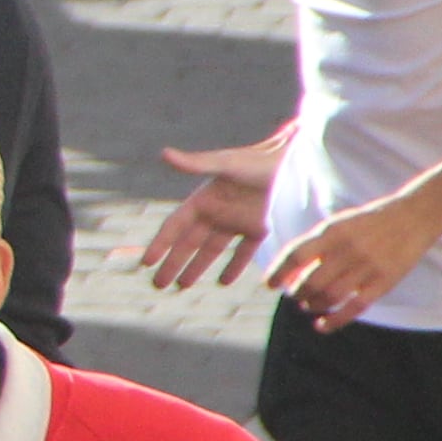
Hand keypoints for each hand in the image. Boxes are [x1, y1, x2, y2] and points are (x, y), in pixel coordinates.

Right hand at [143, 141, 281, 287]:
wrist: (295, 162)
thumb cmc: (259, 160)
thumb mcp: (227, 164)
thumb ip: (196, 164)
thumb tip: (164, 154)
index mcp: (203, 199)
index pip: (175, 226)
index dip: (160, 244)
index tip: (146, 262)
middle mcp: (216, 213)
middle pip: (189, 243)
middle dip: (173, 263)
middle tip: (158, 284)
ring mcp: (237, 222)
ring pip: (211, 250)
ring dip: (197, 268)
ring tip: (182, 286)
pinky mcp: (259, 228)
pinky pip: (243, 252)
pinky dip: (234, 267)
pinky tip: (224, 282)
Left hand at [276, 196, 441, 326]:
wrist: (414, 217)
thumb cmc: (369, 222)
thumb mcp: (338, 224)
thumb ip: (316, 245)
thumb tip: (289, 272)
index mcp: (332, 232)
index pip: (295, 255)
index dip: (278, 272)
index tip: (269, 284)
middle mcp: (347, 250)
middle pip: (311, 281)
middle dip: (297, 293)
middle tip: (294, 296)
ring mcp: (367, 267)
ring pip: (329, 297)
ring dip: (313, 305)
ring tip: (307, 305)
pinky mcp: (384, 282)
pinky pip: (354, 307)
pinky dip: (335, 320)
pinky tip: (321, 326)